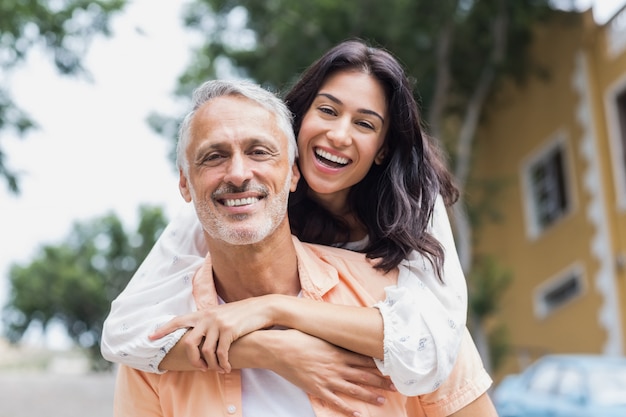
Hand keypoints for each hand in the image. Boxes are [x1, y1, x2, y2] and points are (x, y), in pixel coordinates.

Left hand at [149, 295, 276, 371]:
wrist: (260, 309)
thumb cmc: (240, 314)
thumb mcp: (220, 314)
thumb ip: (207, 321)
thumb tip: (198, 334)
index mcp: (202, 313)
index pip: (178, 321)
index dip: (163, 329)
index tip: (149, 337)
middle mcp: (207, 317)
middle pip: (190, 343)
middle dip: (193, 360)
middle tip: (201, 368)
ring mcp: (218, 323)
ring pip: (206, 351)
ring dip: (210, 364)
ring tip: (216, 369)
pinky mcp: (229, 330)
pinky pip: (221, 353)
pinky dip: (223, 364)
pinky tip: (227, 368)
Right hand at [261, 329, 395, 416]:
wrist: (278, 349)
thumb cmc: (297, 338)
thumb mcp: (319, 334)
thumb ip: (333, 338)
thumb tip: (344, 332)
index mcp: (338, 352)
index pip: (364, 360)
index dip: (378, 365)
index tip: (391, 368)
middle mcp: (336, 366)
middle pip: (364, 375)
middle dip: (380, 381)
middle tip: (395, 386)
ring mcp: (327, 379)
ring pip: (353, 390)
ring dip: (369, 395)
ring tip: (382, 400)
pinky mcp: (317, 389)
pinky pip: (335, 402)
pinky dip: (347, 409)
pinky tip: (357, 414)